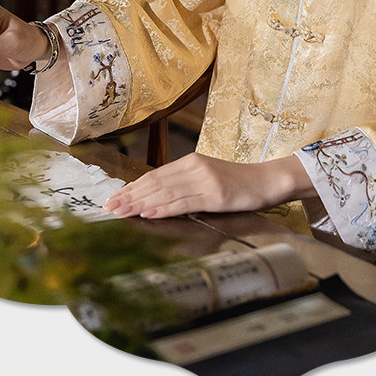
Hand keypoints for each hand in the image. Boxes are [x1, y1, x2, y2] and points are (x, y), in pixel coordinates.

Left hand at [104, 152, 312, 220]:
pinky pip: (184, 203)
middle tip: (108, 208)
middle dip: (130, 197)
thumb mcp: (206, 177)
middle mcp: (194, 168)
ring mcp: (204, 181)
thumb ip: (183, 183)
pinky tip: (149, 213)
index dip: (132, 188)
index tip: (113, 199)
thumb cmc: (236, 182)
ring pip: (165, 193)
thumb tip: (154, 196)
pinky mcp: (215, 195)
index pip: (154, 176)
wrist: (266, 180)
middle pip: (155, 183)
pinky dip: (163, 209)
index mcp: (189, 162)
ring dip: (140, 204)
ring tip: (122, 212)